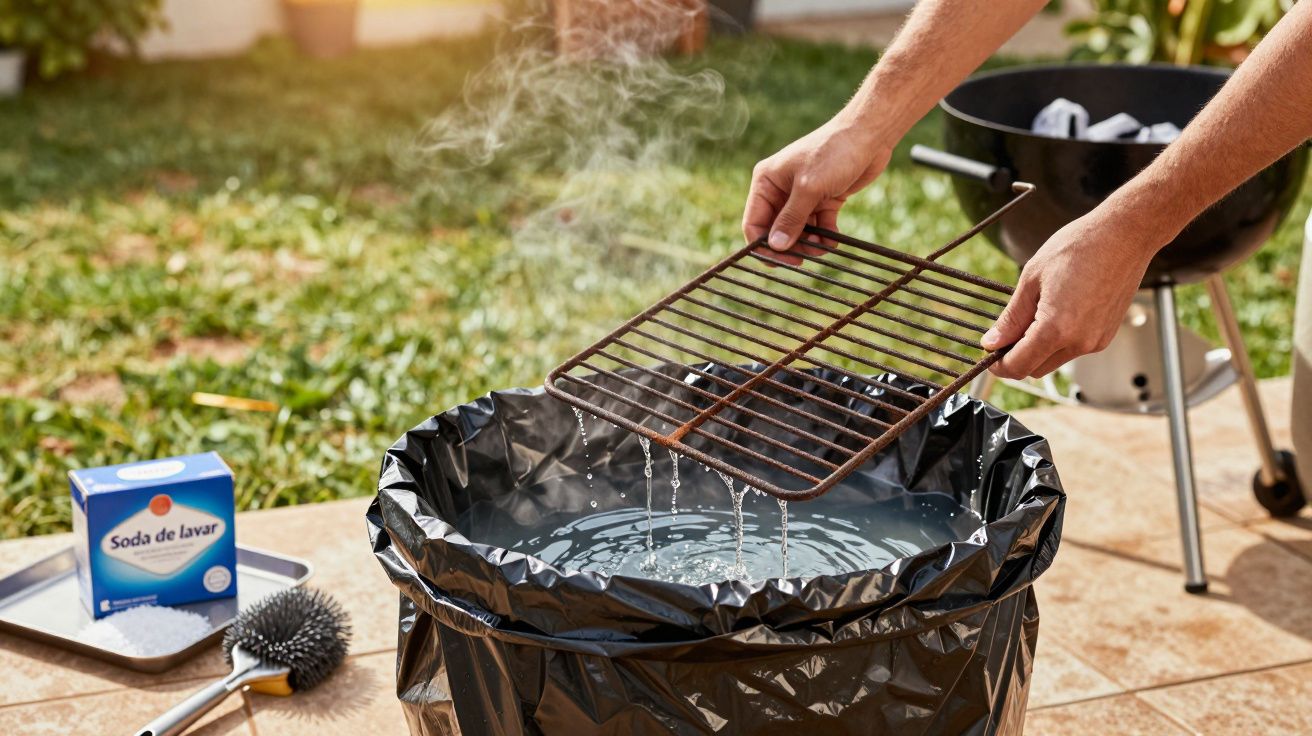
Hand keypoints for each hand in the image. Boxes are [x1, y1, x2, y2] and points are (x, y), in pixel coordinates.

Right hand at [743, 120, 890, 259]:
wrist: (868, 135)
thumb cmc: (833, 153)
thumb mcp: (808, 188)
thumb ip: (791, 219)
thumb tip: (776, 247)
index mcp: (766, 182)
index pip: (754, 223)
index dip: (763, 246)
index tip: (781, 261)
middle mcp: (780, 189)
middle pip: (776, 230)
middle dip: (790, 245)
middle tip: (805, 257)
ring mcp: (802, 195)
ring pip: (798, 231)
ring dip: (809, 243)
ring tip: (822, 246)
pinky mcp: (823, 199)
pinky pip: (818, 226)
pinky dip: (824, 236)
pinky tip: (833, 238)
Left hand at [982, 211, 1157, 378]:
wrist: (1124, 235)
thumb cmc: (1080, 248)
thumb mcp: (1031, 279)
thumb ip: (1011, 318)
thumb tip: (992, 341)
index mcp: (1057, 330)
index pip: (1018, 366)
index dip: (998, 364)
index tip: (988, 352)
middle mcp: (1080, 342)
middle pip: (1035, 369)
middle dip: (1016, 356)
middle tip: (1006, 330)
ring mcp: (1096, 341)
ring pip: (1054, 361)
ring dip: (1038, 348)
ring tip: (1035, 312)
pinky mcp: (1106, 336)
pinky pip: (1073, 349)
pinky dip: (1058, 340)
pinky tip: (1056, 311)